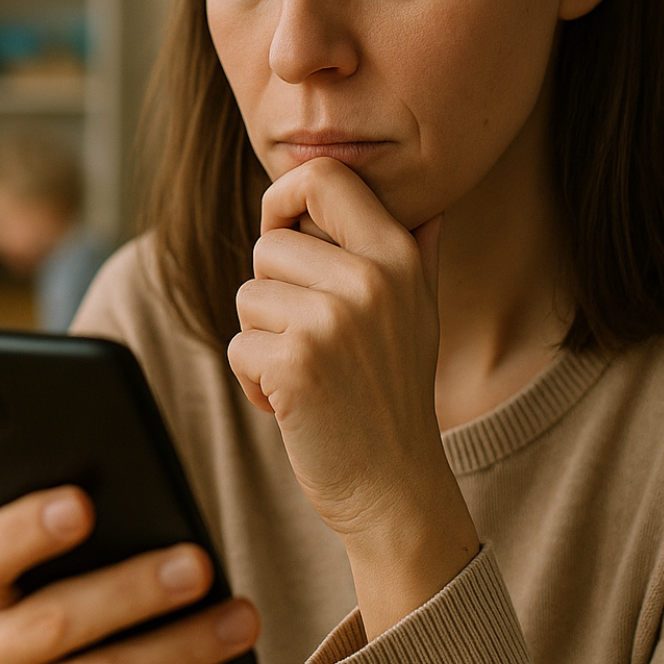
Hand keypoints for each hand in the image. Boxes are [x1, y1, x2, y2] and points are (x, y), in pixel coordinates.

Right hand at [0, 486, 259, 663]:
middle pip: (56, 621)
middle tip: (196, 565)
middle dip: (133, 591)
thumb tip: (140, 499)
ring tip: (240, 618)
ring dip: (180, 648)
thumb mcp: (56, 563)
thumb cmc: (70, 591)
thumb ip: (78, 529)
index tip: (81, 505)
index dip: (29, 528)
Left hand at [226, 157, 477, 636]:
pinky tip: (293, 404)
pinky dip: (253, 380)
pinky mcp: (296, 363)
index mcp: (399, 254)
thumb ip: (417, 252)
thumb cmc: (394, 392)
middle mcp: (371, 279)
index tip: (283, 234)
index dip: (285, 198)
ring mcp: (333, 321)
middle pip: (269, 244)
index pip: (323, 176)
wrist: (395, 487)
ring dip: (262, 340)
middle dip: (273, 294)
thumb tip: (425, 205)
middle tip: (312, 340)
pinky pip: (238, 345)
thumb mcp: (420, 313)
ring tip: (309, 373)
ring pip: (248, 296)